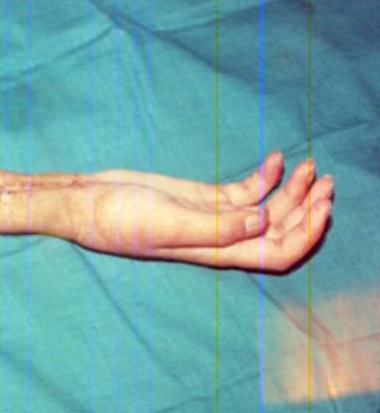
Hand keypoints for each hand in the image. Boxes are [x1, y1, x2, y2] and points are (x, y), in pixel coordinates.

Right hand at [67, 152, 333, 271]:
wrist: (87, 202)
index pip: (275, 254)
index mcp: (214, 251)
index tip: (321, 206)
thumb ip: (214, 226)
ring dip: (291, 191)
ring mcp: (210, 216)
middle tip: (325, 180)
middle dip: (307, 209)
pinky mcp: (199, 197)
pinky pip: (242, 192)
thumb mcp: (166, 222)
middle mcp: (218, 237)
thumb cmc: (117, 219)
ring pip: (264, 210)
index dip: (304, 235)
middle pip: (277, 231)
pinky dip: (263, 177)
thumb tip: (263, 220)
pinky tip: (275, 158)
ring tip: (308, 165)